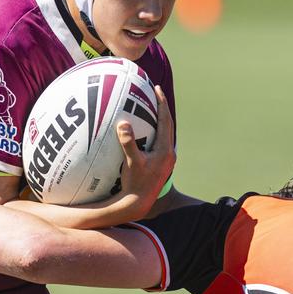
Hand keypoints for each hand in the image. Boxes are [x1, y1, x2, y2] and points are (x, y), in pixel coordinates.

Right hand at [117, 85, 176, 209]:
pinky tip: (141, 131)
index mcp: (165, 150)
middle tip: (154, 93)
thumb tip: (124, 124)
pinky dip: (151, 132)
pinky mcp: (159, 165)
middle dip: (161, 108)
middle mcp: (168, 153)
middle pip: (167, 124)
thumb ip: (128, 143)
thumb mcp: (132, 163)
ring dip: (158, 120)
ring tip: (149, 109)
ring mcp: (165, 160)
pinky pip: (157, 142)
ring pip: (164, 134)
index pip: (166, 121)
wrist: (140, 204)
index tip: (156, 89)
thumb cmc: (135, 184)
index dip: (161, 103)